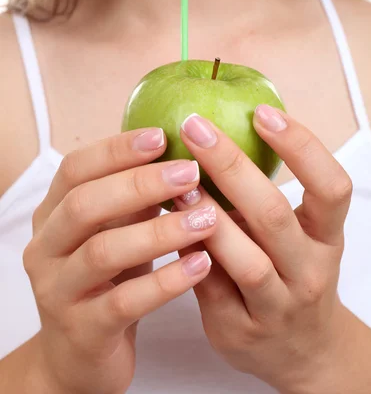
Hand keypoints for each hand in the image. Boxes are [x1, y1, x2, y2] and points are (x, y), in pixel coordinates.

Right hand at [23, 128, 216, 393]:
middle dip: (140, 184)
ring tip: (206, 218)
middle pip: (85, 204)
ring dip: (159, 232)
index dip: (117, 149)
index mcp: (51, 215)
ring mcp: (58, 292)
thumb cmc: (107, 278)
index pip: (75, 169)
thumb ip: (135, 195)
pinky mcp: (82, 331)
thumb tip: (183, 148)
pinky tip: (202, 265)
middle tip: (190, 173)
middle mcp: (45, 249)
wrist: (79, 354)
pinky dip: (166, 281)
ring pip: (104, 252)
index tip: (163, 135)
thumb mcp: (114, 230)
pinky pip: (125, 302)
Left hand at [173, 105, 352, 393]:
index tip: (262, 112)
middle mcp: (309, 272)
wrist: (302, 351)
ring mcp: (277, 307)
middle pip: (273, 215)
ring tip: (174, 177)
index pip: (332, 187)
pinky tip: (162, 221)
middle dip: (231, 166)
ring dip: (204, 213)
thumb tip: (217, 130)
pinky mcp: (239, 332)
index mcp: (327, 238)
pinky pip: (207, 287)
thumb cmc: (292, 273)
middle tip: (194, 128)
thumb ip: (265, 196)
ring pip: (243, 259)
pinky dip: (184, 251)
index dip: (301, 146)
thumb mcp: (298, 234)